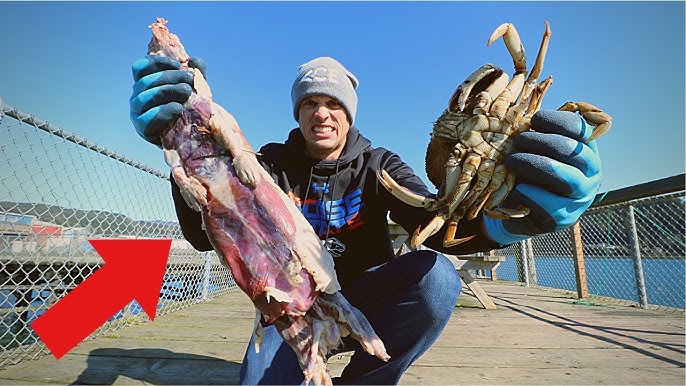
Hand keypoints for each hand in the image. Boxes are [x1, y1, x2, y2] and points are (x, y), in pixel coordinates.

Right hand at [129, 55, 205, 145]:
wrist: (189, 136)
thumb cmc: (188, 108)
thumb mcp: (194, 89)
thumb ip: (196, 74)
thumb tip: (194, 60)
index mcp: (145, 83)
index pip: (141, 67)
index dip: (157, 62)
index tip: (177, 64)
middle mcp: (137, 96)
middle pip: (146, 81)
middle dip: (169, 77)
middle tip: (189, 80)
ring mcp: (137, 112)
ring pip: (144, 98)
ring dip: (166, 92)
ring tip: (187, 92)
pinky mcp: (142, 128)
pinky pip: (146, 119)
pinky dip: (162, 112)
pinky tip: (177, 108)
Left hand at [484, 110, 602, 244]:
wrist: (520, 209)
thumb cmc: (529, 172)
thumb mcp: (534, 150)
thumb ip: (534, 135)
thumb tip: (519, 118)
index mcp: (585, 149)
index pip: (580, 128)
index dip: (557, 121)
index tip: (533, 120)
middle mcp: (591, 172)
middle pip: (572, 150)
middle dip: (540, 142)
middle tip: (517, 141)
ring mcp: (581, 197)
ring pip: (565, 176)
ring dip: (534, 164)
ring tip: (511, 161)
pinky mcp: (565, 218)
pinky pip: (550, 204)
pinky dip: (530, 193)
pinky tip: (517, 188)